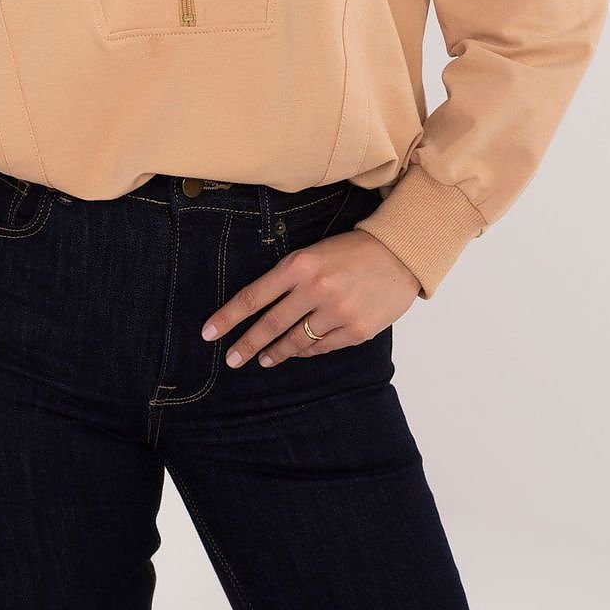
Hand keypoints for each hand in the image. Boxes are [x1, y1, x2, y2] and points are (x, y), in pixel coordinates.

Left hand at [200, 228, 420, 367]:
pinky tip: (298, 352)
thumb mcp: (314, 253)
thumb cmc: (352, 250)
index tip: (209, 333)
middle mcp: (316, 289)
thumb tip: (262, 309)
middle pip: (271, 324)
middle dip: (247, 344)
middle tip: (232, 359)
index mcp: (300, 264)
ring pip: (296, 341)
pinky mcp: (357, 330)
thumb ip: (289, 279)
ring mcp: (338, 312)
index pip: (254, 296)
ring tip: (264, 359)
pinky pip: (323, 348)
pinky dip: (308, 351)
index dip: (229, 317)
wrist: (399, 254)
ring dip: (276, 353)